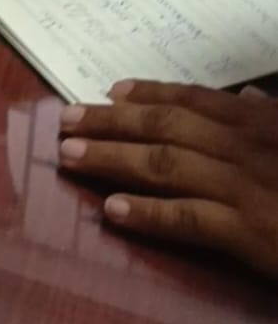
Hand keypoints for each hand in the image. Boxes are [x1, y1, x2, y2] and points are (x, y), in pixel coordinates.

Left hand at [58, 81, 277, 279]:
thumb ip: (273, 118)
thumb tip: (250, 94)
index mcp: (260, 124)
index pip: (194, 101)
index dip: (149, 93)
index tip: (111, 91)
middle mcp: (245, 147)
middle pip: (166, 127)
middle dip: (112, 121)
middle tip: (67, 119)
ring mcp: (245, 188)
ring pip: (166, 165)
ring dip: (112, 157)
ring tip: (70, 155)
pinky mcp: (251, 232)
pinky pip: (190, 218)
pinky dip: (149, 212)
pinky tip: (112, 210)